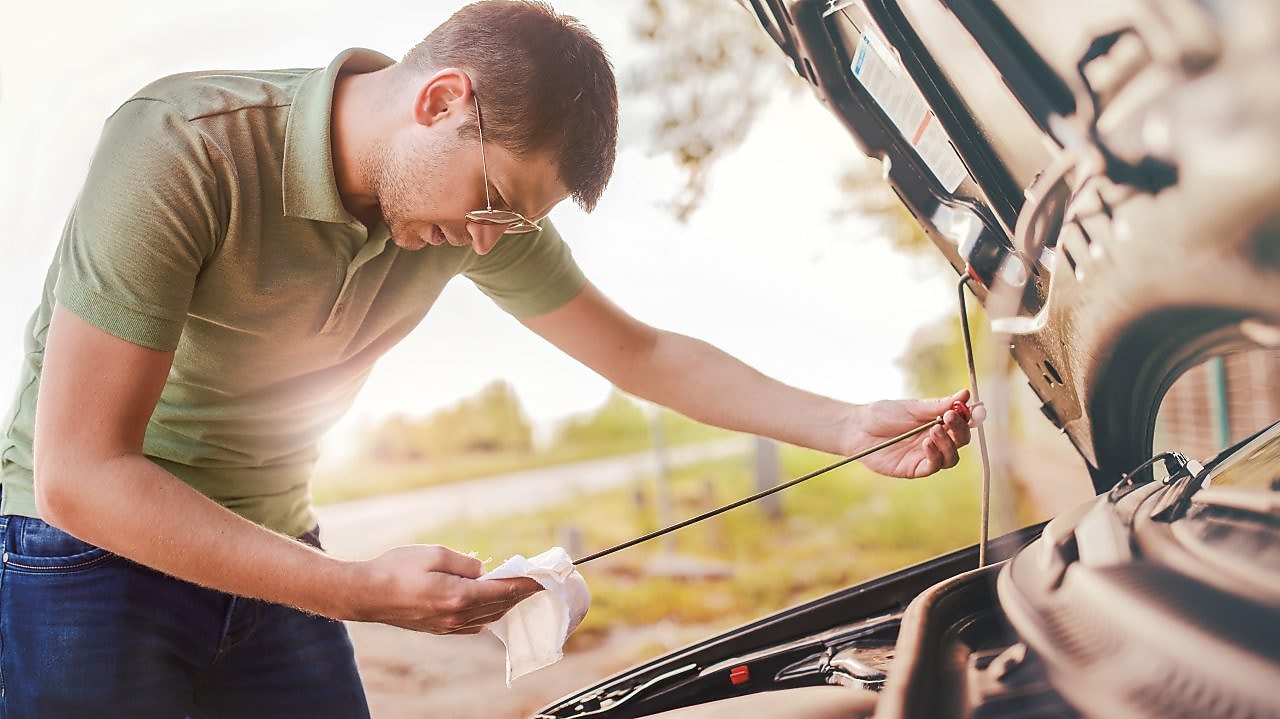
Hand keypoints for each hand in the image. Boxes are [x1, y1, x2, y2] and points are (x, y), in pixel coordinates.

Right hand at [346, 544, 541, 633]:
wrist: (366, 594)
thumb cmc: (397, 569)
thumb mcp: (435, 553)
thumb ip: (466, 563)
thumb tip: (484, 571)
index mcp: (458, 596)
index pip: (504, 590)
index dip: (526, 583)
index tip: (543, 578)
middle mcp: (457, 616)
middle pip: (499, 605)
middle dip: (520, 593)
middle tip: (535, 581)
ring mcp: (448, 626)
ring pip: (488, 617)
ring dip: (504, 604)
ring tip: (517, 590)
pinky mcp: (439, 629)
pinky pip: (473, 625)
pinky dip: (487, 614)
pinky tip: (489, 604)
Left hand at [849, 389, 982, 477]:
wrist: (857, 428)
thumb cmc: (883, 415)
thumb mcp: (912, 407)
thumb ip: (939, 405)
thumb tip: (965, 394)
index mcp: (939, 423)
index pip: (964, 423)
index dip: (973, 417)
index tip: (976, 408)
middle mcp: (937, 441)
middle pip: (962, 441)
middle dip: (960, 429)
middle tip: (951, 417)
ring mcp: (927, 456)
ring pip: (952, 457)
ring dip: (948, 443)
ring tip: (935, 429)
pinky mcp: (915, 469)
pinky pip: (933, 466)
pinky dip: (935, 454)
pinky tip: (927, 443)